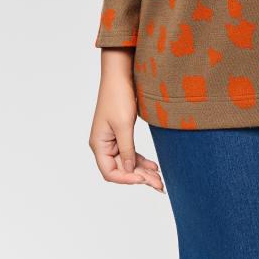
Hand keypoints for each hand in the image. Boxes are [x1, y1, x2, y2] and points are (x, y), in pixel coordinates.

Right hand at [89, 49, 164, 193]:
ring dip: (142, 171)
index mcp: (99, 145)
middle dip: (140, 178)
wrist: (120, 74)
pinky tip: (153, 166)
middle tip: (160, 185)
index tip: (144, 180)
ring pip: (127, 162)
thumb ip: (126, 149)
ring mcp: (112, 140)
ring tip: (159, 178)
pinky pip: (130, 153)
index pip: (110, 172)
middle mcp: (104, 145)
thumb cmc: (118, 96)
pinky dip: (141, 160)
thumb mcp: (124, 125)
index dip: (127, 179)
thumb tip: (128, 171)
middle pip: (121, 170)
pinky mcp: (121, 133)